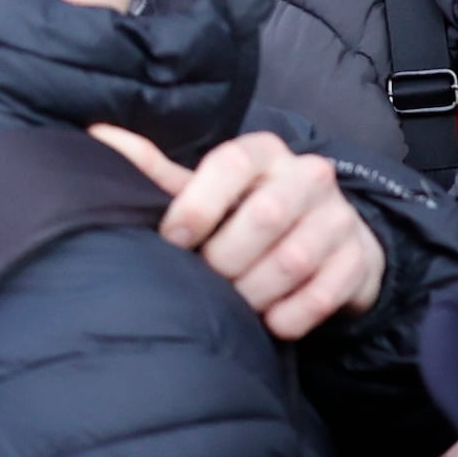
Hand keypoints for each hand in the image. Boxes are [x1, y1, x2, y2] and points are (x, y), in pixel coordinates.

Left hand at [89, 125, 383, 338]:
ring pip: (293, 259)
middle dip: (224, 259)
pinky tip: (270, 322)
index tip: (172, 240)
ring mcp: (339, 216)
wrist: (325, 241)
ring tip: (234, 304)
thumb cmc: (247, 212)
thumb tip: (97, 134)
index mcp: (262, 151)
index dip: (197, 205)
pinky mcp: (360, 258)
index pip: (230, 164)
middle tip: (205, 281)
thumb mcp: (205, 189)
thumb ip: (156, 170)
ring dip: (254, 292)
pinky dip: (291, 315)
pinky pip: (325, 293)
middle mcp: (307, 174)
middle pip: (262, 217)